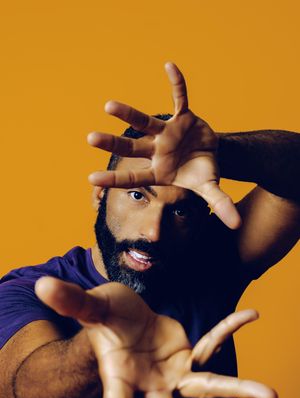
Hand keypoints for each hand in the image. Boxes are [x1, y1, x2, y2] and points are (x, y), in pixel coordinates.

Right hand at [35, 277, 276, 397]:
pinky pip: (212, 344)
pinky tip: (249, 314)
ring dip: (237, 388)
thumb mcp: (91, 306)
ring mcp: (173, 374)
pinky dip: (228, 329)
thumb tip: (42, 285)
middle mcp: (149, 384)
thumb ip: (72, 302)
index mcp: (120, 377)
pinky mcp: (189, 357)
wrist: (126, 318)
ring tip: (270, 396)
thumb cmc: (105, 317)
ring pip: (207, 386)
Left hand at [87, 62, 240, 228]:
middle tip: (90, 138)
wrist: (210, 155)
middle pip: (131, 146)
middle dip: (112, 143)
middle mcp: (158, 151)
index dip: (114, 178)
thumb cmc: (203, 174)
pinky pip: (180, 97)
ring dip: (128, 114)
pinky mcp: (182, 116)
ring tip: (108, 106)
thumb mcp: (211, 189)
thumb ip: (220, 204)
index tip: (91, 179)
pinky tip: (170, 66)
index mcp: (159, 171)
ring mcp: (168, 133)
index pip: (133, 177)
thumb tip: (237, 225)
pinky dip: (177, 84)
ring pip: (145, 121)